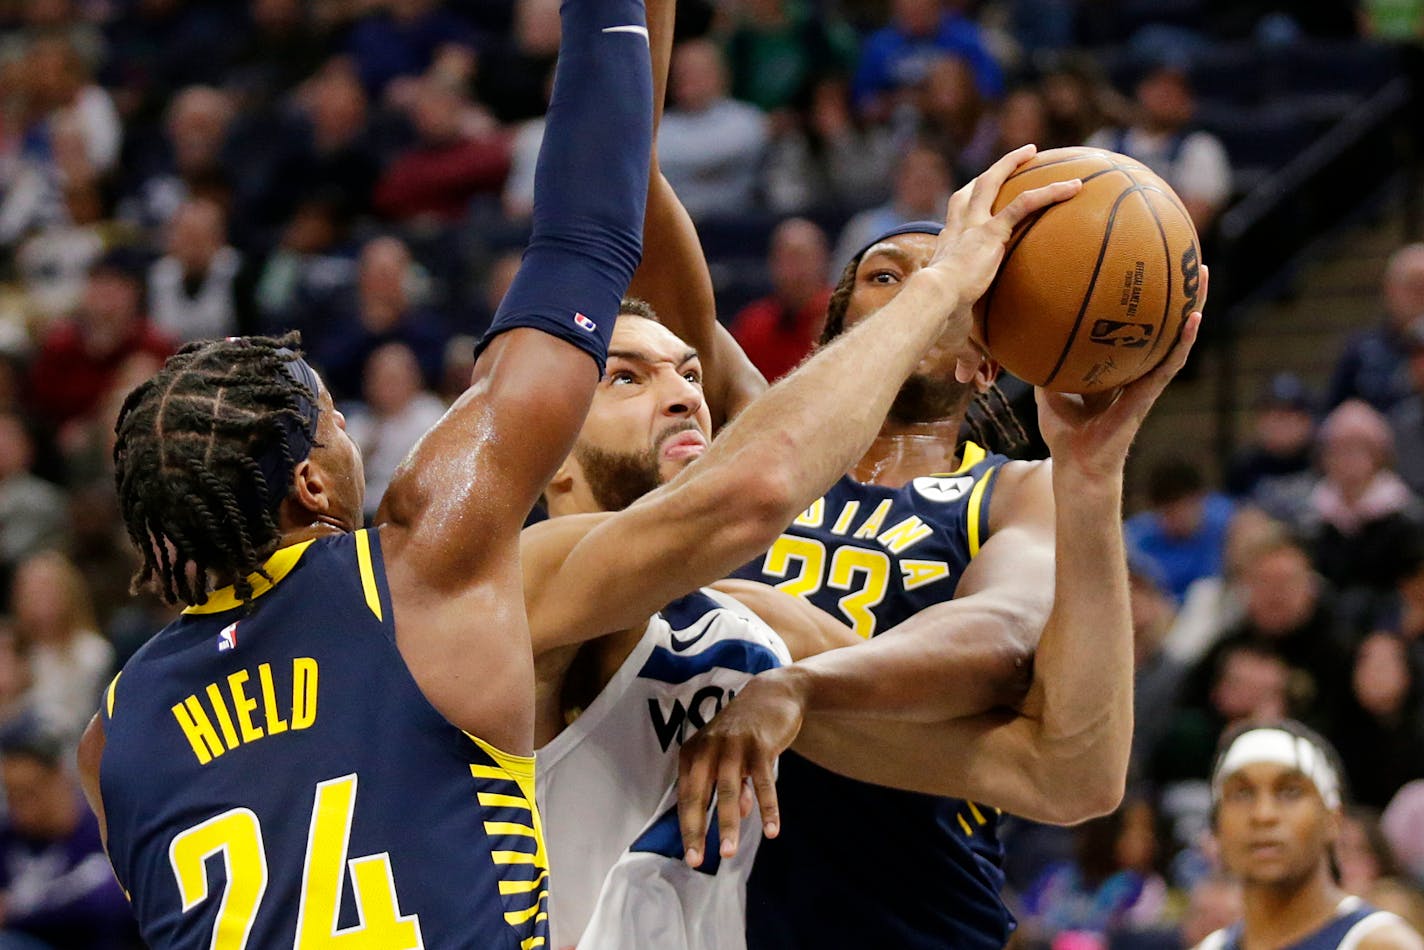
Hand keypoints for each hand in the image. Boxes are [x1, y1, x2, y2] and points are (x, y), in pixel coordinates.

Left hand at [677, 669, 807, 867]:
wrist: (773, 692)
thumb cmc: (747, 730)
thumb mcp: (732, 756)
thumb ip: (733, 785)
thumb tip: (739, 815)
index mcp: (694, 751)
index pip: (687, 796)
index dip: (688, 827)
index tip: (691, 856)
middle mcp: (709, 748)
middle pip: (700, 795)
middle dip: (697, 831)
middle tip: (696, 861)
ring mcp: (734, 746)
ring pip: (728, 792)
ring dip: (728, 825)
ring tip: (728, 853)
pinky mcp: (760, 746)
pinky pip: (763, 783)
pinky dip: (767, 808)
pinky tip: (772, 831)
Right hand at [924, 145, 1083, 353]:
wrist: (933, 303)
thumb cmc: (936, 321)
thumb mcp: (955, 333)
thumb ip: (968, 354)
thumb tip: (972, 384)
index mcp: (947, 248)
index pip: (956, 221)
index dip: (966, 208)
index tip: (976, 205)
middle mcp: (957, 229)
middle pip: (970, 190)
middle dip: (989, 173)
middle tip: (1009, 162)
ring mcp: (974, 225)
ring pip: (993, 182)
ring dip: (1012, 163)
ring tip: (1033, 151)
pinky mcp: (992, 230)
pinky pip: (1026, 204)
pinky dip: (1051, 193)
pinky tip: (1076, 187)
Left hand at [1036, 267, 1208, 478]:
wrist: (1075, 466)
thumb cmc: (1063, 432)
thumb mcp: (1047, 389)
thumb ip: (1043, 361)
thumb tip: (1024, 330)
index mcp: (1115, 364)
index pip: (1132, 325)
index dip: (1139, 298)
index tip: (1142, 263)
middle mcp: (1136, 368)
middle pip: (1160, 323)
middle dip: (1173, 289)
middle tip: (1184, 254)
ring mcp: (1146, 381)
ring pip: (1176, 338)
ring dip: (1193, 306)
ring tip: (1203, 275)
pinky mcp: (1148, 396)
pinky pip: (1169, 365)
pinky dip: (1183, 342)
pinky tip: (1194, 319)